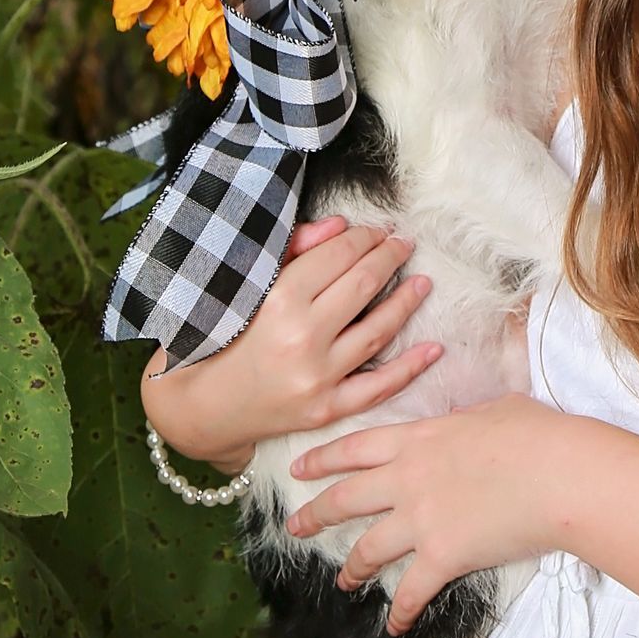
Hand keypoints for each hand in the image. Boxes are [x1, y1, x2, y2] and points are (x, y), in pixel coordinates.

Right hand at [139, 217, 440, 472]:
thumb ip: (294, 251)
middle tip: (404, 245)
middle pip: (362, 287)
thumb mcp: (247, 286)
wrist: (204, 407)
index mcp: (277, 300)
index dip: (362, 238)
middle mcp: (301, 338)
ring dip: (405, 302)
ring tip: (422, 282)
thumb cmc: (223, 337)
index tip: (377, 229)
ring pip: (376, 332)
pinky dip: (410, 367)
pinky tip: (434, 347)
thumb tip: (341, 227)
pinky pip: (378, 387)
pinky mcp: (326, 410)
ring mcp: (317, 378)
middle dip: (388, 259)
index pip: (335, 257)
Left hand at [286, 395, 565, 632]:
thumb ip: (466, 420)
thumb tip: (467, 422)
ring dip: (351, 568)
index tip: (299, 467)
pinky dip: (400, 613)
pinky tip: (393, 626)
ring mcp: (420, 519)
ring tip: (343, 581)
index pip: (355, 448)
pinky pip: (411, 592)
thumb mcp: (494, 410)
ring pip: (367, 548)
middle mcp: (407, 478)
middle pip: (345, 499)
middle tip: (295, 527)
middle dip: (315, 515)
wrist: (559, 474)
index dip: (323, 459)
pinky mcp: (441, 557)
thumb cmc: (539, 436)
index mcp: (418, 438)